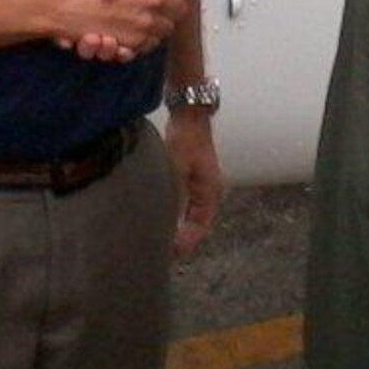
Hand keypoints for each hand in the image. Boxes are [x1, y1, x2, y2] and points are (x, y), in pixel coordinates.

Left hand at [165, 109, 223, 259]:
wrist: (189, 114)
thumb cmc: (186, 138)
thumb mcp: (176, 166)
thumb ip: (170, 191)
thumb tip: (159, 215)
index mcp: (210, 191)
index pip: (200, 226)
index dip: (187, 241)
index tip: (170, 253)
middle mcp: (208, 191)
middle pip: (196, 223)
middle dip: (182, 239)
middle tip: (162, 254)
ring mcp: (200, 185)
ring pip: (189, 215)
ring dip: (178, 227)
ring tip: (159, 241)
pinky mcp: (190, 178)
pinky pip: (183, 204)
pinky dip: (174, 214)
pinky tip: (159, 218)